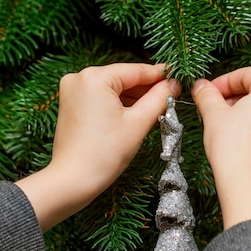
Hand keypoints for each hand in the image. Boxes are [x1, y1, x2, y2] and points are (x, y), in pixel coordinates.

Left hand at [17, 63, 180, 231]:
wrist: (73, 180)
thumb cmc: (105, 152)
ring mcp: (72, 91)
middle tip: (172, 97)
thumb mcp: (138, 123)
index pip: (135, 70)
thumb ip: (159, 99)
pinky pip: (102, 98)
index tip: (179, 78)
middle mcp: (79, 78)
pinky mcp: (71, 105)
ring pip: (113, 89)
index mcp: (94, 77)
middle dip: (147, 89)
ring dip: (135, 98)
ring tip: (159, 108)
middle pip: (123, 79)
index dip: (160, 75)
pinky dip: (119, 105)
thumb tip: (174, 84)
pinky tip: (137, 115)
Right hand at [191, 67, 250, 228]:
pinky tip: (240, 144)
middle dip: (235, 99)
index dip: (225, 81)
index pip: (249, 74)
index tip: (210, 92)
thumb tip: (201, 87)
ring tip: (225, 128)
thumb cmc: (233, 149)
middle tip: (215, 110)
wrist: (249, 187)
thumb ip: (207, 95)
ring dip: (246, 116)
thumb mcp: (213, 115)